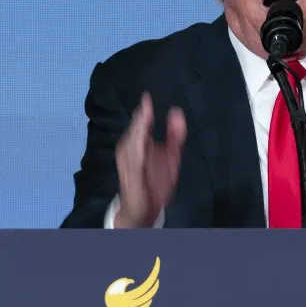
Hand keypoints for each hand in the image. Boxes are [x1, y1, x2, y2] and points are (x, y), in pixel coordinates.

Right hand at [114, 92, 186, 227]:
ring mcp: (128, 163)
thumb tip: (177, 112)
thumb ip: (175, 135)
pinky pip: (133, 163)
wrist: (146, 209)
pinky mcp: (131, 176)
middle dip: (140, 119)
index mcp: (140, 142)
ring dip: (137, 131)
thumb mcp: (172, 156)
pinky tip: (141, 143)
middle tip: (146, 106)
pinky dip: (136, 153)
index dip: (144, 111)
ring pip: (131, 143)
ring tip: (143, 117)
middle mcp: (130, 150)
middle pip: (134, 131)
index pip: (141, 123)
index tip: (148, 97)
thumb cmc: (157, 181)